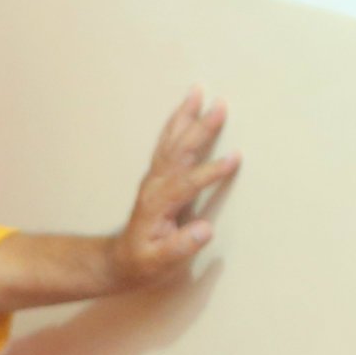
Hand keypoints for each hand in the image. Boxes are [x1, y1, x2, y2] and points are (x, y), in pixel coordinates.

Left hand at [111, 89, 239, 289]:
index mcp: (159, 204)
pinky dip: (177, 122)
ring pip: (171, 140)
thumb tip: (206, 229)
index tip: (234, 158)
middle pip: (179, 151)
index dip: (210, 171)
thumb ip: (181, 247)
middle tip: (220, 105)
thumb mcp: (160, 262)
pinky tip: (186, 108)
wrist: (121, 258)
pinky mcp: (157, 174)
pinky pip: (167, 142)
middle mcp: (155, 184)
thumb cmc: (143, 262)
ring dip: (186, 116)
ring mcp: (154, 177)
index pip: (187, 183)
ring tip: (199, 91)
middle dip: (200, 128)